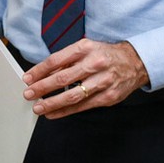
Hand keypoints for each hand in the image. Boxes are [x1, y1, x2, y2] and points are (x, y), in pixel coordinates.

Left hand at [24, 39, 148, 118]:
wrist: (135, 62)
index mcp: (85, 48)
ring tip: (38, 108)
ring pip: (72, 95)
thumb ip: (67, 60)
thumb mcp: (86, 48)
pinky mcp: (108, 97)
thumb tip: (43, 73)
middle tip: (28, 94)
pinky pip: (82, 106)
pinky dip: (65, 111)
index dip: (39, 71)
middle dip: (42, 88)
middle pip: (62, 78)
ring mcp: (102, 81)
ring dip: (52, 103)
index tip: (27, 78)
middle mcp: (94, 64)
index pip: (56, 60)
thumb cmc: (106, 55)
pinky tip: (53, 113)